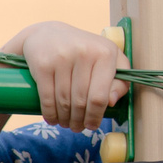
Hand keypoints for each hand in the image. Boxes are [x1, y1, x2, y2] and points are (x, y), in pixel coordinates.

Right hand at [11, 22, 128, 132]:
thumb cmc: (84, 51)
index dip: (96, 116)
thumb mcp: (108, 58)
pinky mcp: (43, 64)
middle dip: (79, 120)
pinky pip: (47, 96)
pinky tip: (52, 119)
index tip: (93, 125)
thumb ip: (120, 79)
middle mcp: (85, 53)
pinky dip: (50, 113)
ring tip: (66, 124)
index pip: (101, 96)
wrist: (47, 34)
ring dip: (65, 119)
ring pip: (64, 101)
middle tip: (77, 128)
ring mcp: (62, 58)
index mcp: (106, 53)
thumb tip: (112, 102)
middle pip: (81, 101)